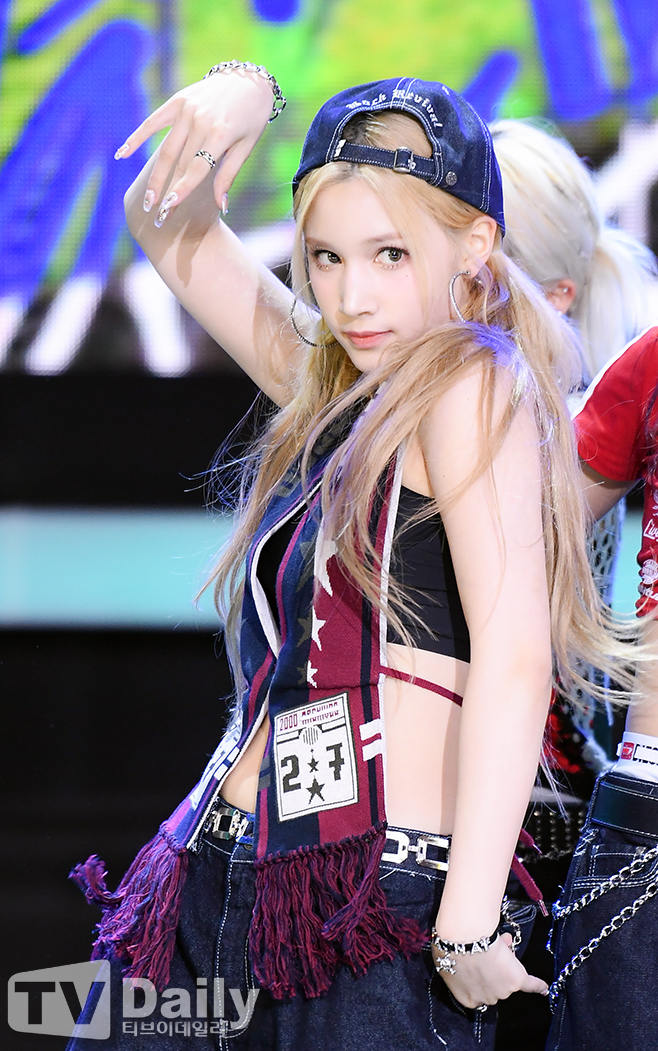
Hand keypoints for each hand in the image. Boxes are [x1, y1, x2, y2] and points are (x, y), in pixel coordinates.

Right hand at [115, 68, 274, 214]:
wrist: (249, 79)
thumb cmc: (252, 118)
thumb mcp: (247, 146)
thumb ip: (229, 175)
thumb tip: (222, 207)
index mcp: (220, 133)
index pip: (197, 169)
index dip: (182, 190)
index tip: (169, 209)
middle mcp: (200, 121)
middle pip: (179, 164)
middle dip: (167, 191)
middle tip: (158, 216)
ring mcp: (186, 110)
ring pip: (166, 150)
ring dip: (155, 177)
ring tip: (148, 200)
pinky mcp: (177, 102)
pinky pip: (153, 122)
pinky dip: (137, 137)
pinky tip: (122, 153)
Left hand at [433, 933, 547, 1008]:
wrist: (465, 939)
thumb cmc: (450, 947)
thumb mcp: (446, 961)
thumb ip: (458, 968)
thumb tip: (468, 963)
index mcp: (467, 999)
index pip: (476, 991)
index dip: (477, 975)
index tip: (476, 962)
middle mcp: (486, 1000)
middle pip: (492, 984)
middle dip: (490, 968)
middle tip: (485, 948)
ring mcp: (503, 991)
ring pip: (506, 975)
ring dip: (504, 960)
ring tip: (497, 942)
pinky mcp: (517, 979)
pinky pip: (530, 984)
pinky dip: (537, 985)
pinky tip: (544, 988)